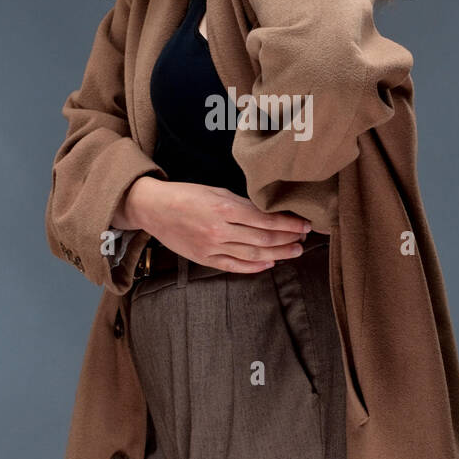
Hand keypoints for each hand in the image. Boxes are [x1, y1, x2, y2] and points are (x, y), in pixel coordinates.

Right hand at [123, 177, 312, 273]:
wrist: (154, 208)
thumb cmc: (186, 195)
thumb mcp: (216, 191)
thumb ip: (241, 204)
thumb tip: (268, 214)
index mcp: (224, 208)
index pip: (265, 220)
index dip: (288, 223)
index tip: (304, 223)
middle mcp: (219, 230)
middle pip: (263, 240)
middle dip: (288, 239)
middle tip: (304, 239)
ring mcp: (211, 247)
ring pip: (252, 255)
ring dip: (277, 254)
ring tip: (294, 251)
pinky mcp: (204, 258)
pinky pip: (233, 266)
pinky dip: (254, 267)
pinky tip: (269, 263)